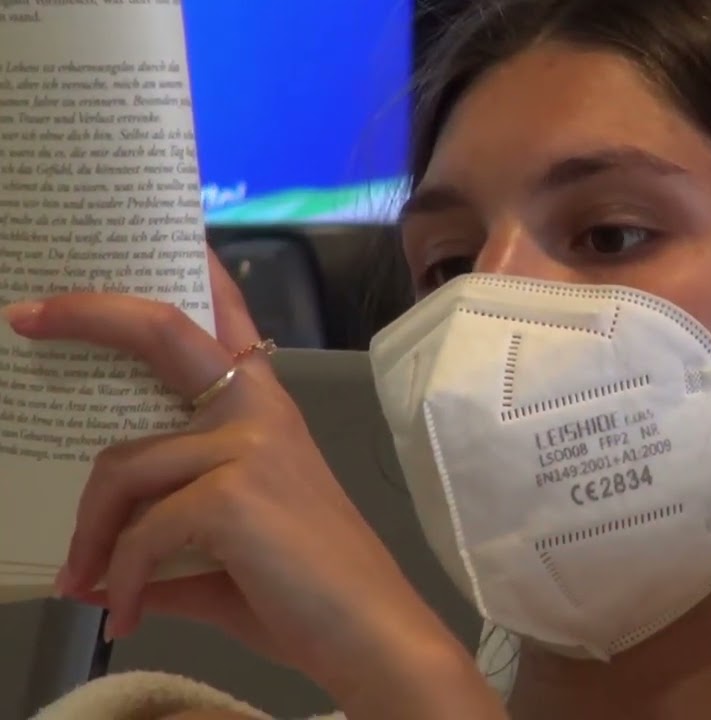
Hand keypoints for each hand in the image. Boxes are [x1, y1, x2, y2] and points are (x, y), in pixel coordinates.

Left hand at [3, 251, 497, 716]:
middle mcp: (259, 412)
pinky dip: (124, 581)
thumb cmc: (309, 592)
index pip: (228, 320)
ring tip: (88, 585)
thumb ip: (161, 542)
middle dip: (89, 314)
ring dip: (92, 536)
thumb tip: (91, 571)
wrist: (371, 634)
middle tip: (23, 319)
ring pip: (122, 467)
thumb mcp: (225, 552)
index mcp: (263, 414)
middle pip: (162, 332)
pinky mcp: (234, 494)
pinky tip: (128, 616)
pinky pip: (142, 534)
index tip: (165, 229)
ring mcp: (249, 446)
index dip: (195, 270)